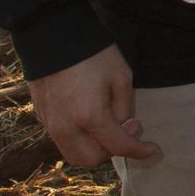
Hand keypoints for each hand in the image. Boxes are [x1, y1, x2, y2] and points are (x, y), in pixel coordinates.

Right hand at [28, 44, 156, 166]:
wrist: (53, 35)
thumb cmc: (94, 54)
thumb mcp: (121, 77)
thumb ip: (124, 108)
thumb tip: (123, 128)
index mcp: (90, 116)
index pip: (118, 146)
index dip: (139, 150)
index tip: (153, 148)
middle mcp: (66, 127)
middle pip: (92, 160)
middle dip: (114, 150)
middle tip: (128, 126)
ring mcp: (50, 124)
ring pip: (74, 155)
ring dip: (95, 149)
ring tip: (109, 125)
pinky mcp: (41, 118)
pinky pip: (62, 140)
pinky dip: (80, 139)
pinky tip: (90, 119)